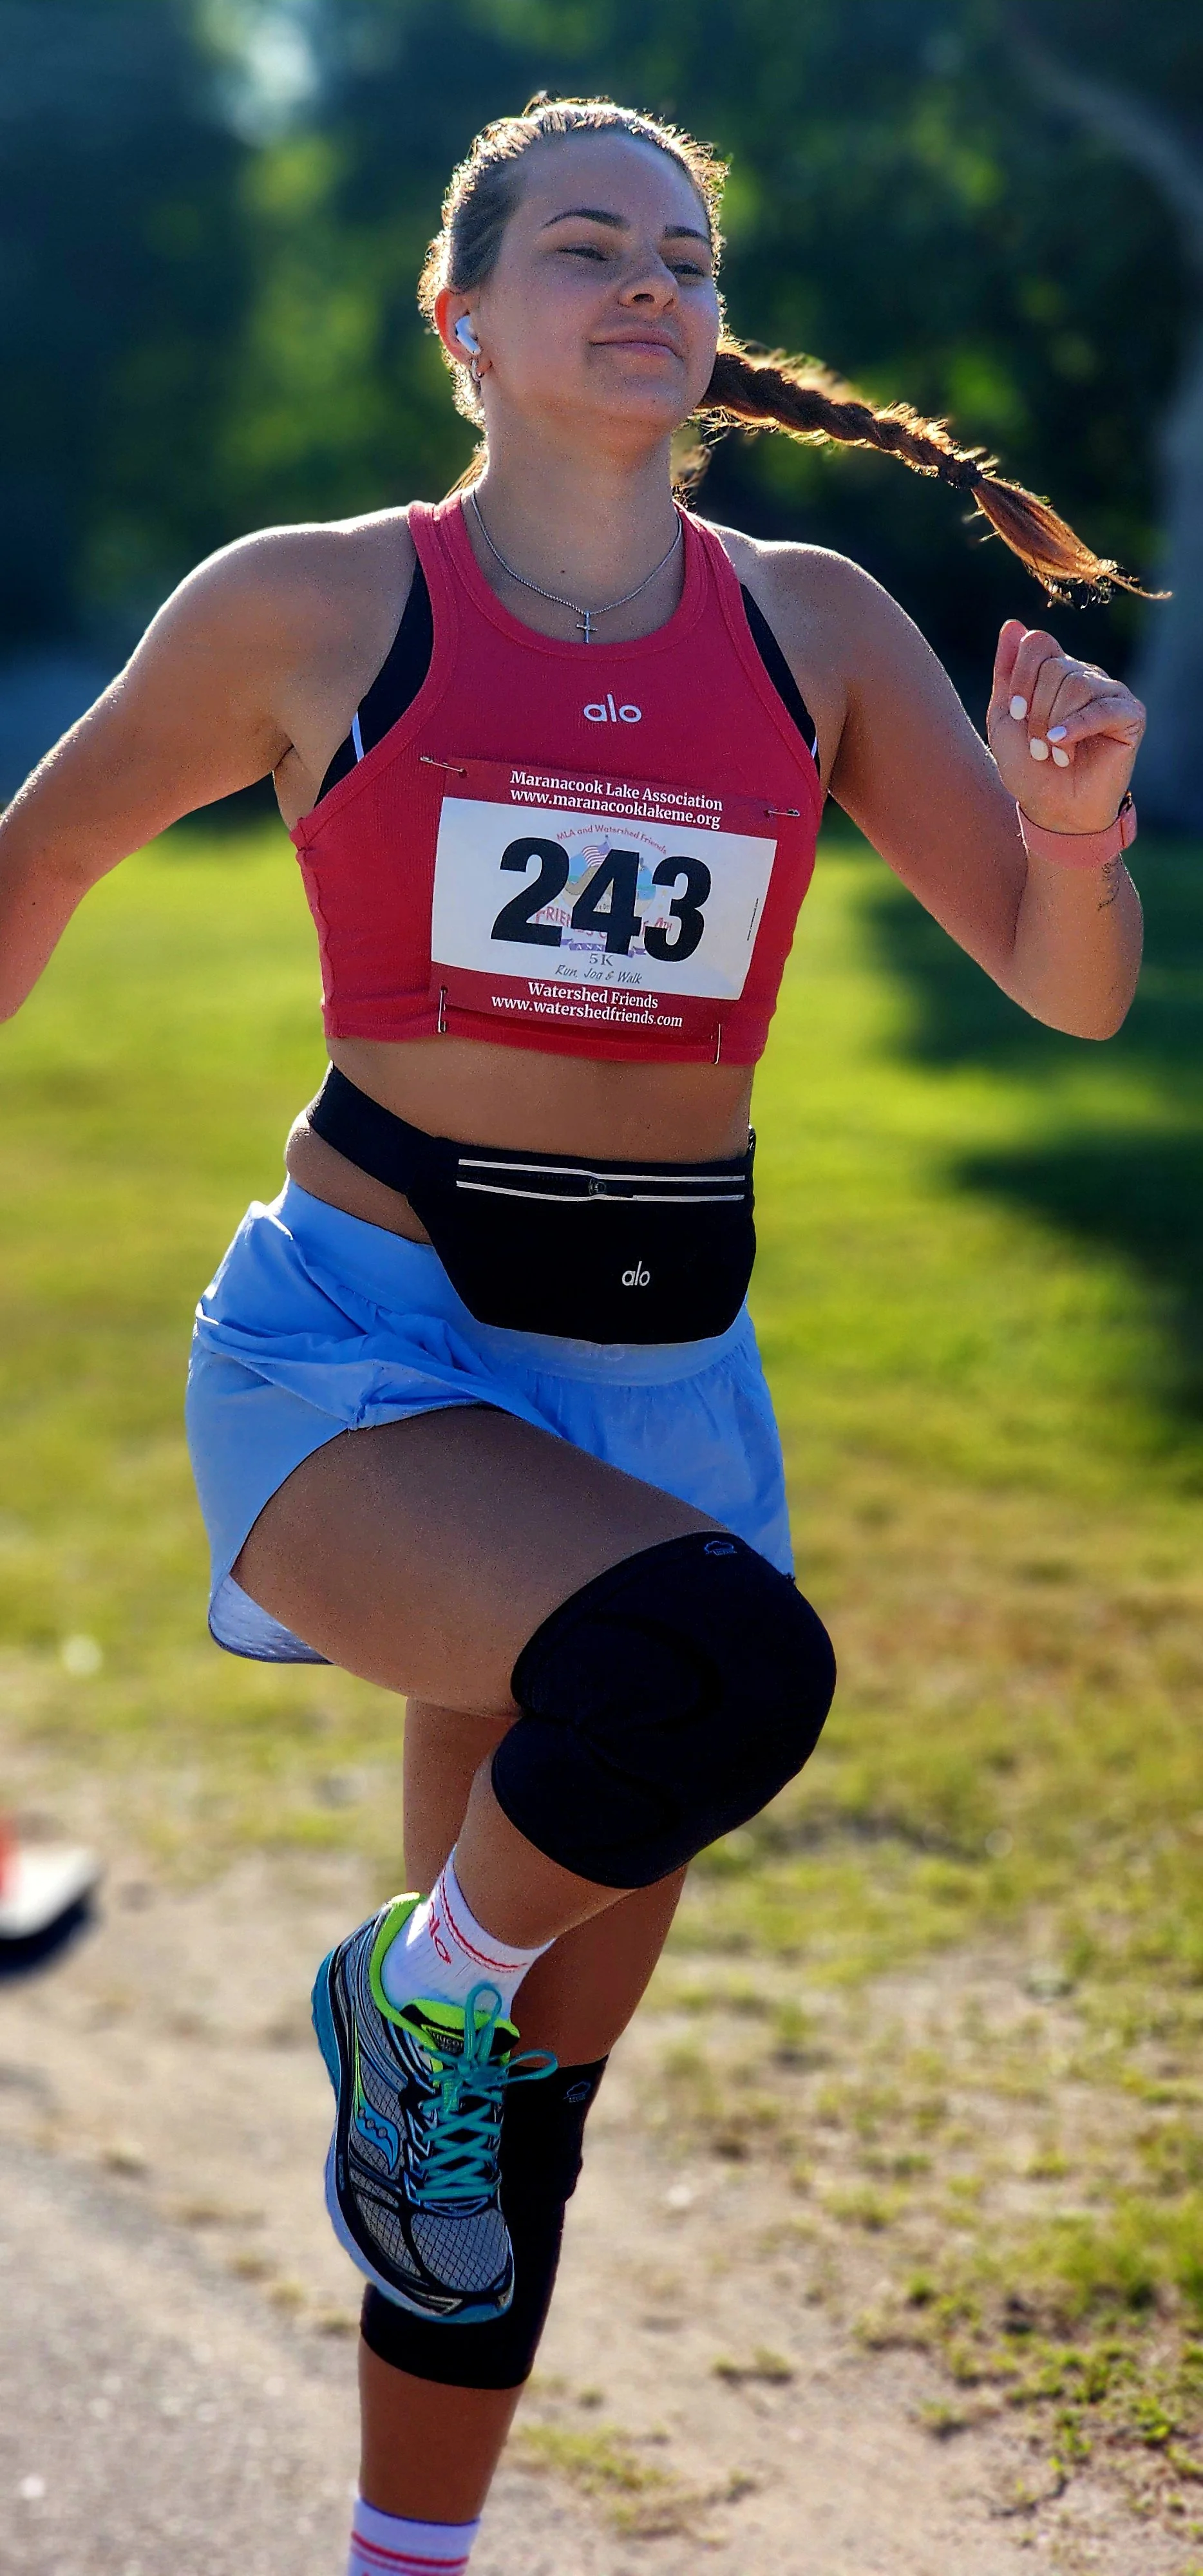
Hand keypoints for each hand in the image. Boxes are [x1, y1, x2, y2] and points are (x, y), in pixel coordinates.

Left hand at [986, 619, 1144, 832]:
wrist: (1052, 809)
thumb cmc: (1028, 767)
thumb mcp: (1005, 718)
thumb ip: (1007, 672)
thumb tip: (1012, 624)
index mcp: (1055, 670)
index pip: (1038, 642)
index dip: (1020, 676)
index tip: (1014, 714)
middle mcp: (1084, 675)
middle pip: (1055, 666)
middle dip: (1036, 711)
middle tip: (1037, 745)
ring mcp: (1109, 692)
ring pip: (1076, 683)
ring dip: (1054, 724)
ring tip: (1053, 753)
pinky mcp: (1130, 714)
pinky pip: (1102, 707)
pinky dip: (1076, 728)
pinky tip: (1064, 749)